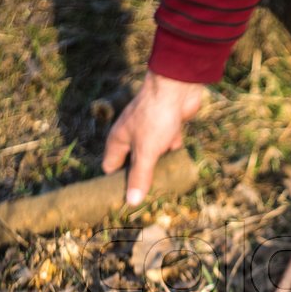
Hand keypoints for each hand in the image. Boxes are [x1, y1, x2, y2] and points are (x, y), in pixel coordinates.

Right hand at [102, 71, 203, 205]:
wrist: (176, 89)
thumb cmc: (155, 118)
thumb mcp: (145, 151)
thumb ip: (140, 176)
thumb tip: (131, 201)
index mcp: (118, 140)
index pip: (111, 167)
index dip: (116, 182)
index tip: (124, 200)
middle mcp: (131, 136)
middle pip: (132, 163)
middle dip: (139, 178)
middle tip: (148, 199)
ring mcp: (150, 132)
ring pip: (151, 156)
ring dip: (158, 169)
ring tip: (164, 189)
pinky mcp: (168, 129)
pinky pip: (168, 148)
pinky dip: (172, 157)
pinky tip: (179, 170)